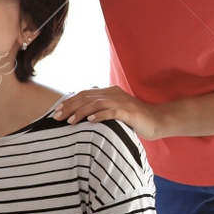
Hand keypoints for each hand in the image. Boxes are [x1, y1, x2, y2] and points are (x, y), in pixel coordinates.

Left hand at [52, 87, 170, 139]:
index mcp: (109, 92)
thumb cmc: (133, 119)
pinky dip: (100, 116)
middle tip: (57, 118)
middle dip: (70, 107)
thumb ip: (100, 109)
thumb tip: (79, 115)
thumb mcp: (114, 111)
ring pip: (97, 104)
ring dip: (82, 112)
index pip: (84, 94)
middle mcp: (114, 94)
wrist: (157, 120)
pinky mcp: (130, 112)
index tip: (57, 111)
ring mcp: (122, 103)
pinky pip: (112, 112)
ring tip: (70, 121)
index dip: (69, 101)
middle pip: (87, 98)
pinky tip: (90, 121)